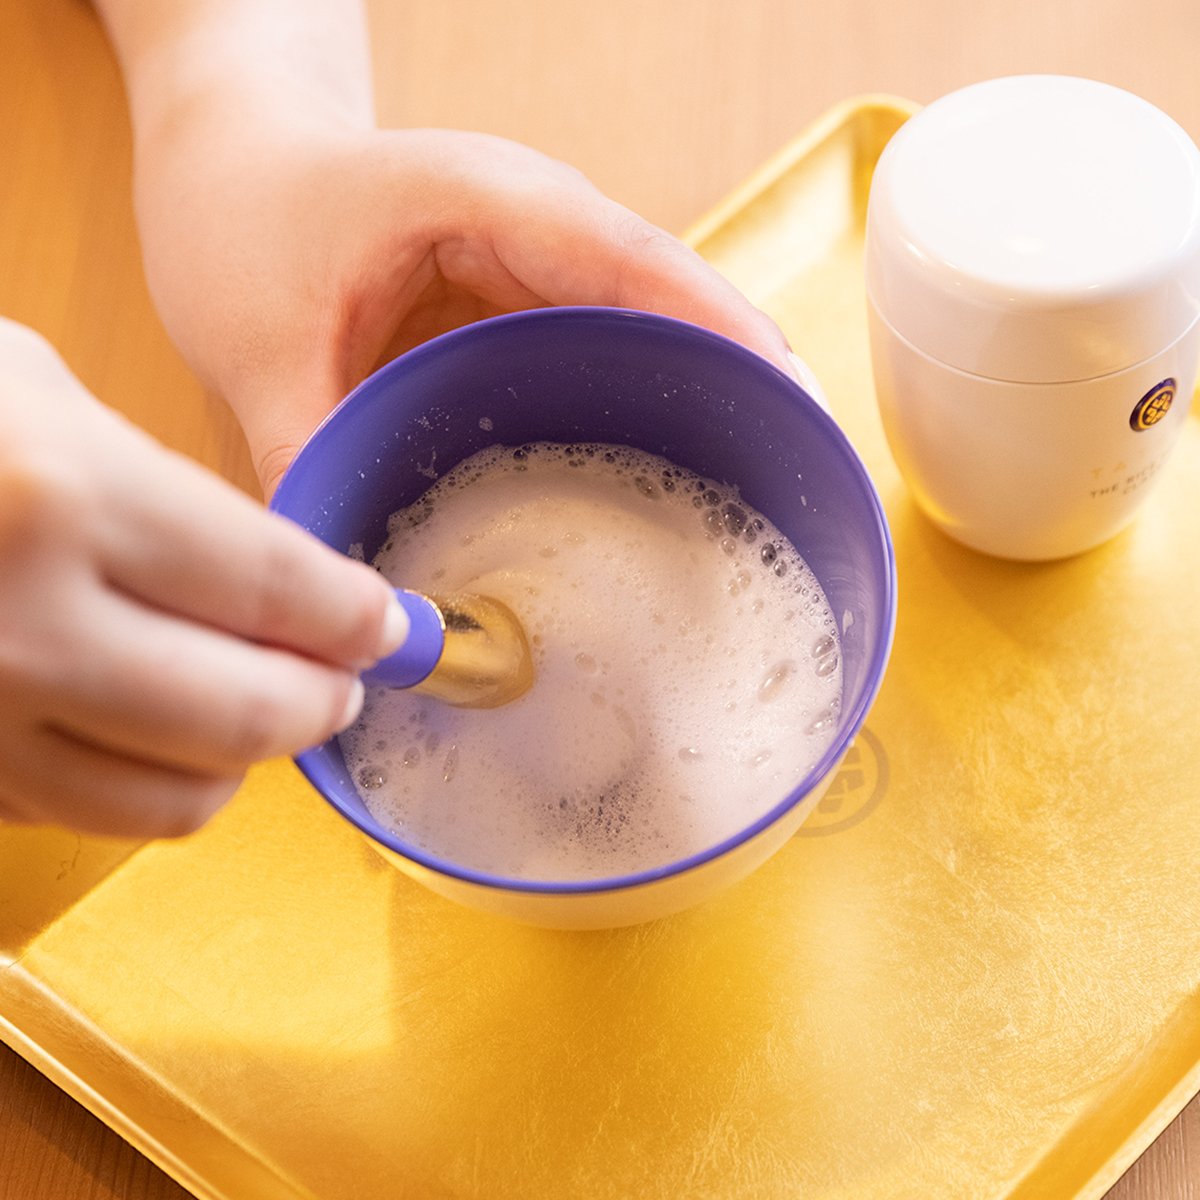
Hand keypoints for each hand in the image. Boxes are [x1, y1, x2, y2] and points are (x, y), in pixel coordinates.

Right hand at [0, 319, 404, 837]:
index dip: (356, 619)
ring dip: (247, 759)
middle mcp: (20, 626)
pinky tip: (161, 733)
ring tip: (265, 709)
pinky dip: (152, 783)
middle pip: (247, 713)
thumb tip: (271, 579)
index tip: (387, 627)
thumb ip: (159, 488)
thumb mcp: (31, 389)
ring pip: (175, 796)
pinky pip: (84, 813)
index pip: (277, 591)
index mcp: (61, 497)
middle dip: (323, 701)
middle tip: (347, 678)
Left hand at [131, 123, 796, 495]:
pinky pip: (618, 356)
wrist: (234, 172)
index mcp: (492, 202)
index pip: (638, 264)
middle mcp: (545, 226)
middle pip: (682, 302)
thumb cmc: (244, 216)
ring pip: (663, 332)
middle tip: (797, 492)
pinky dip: (655, 412)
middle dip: (747, 387)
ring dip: (712, 405)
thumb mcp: (257, 344)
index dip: (723, 336)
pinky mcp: (540, 308)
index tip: (793, 411)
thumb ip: (307, 459)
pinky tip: (668, 485)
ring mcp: (550, 267)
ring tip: (760, 502)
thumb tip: (355, 594)